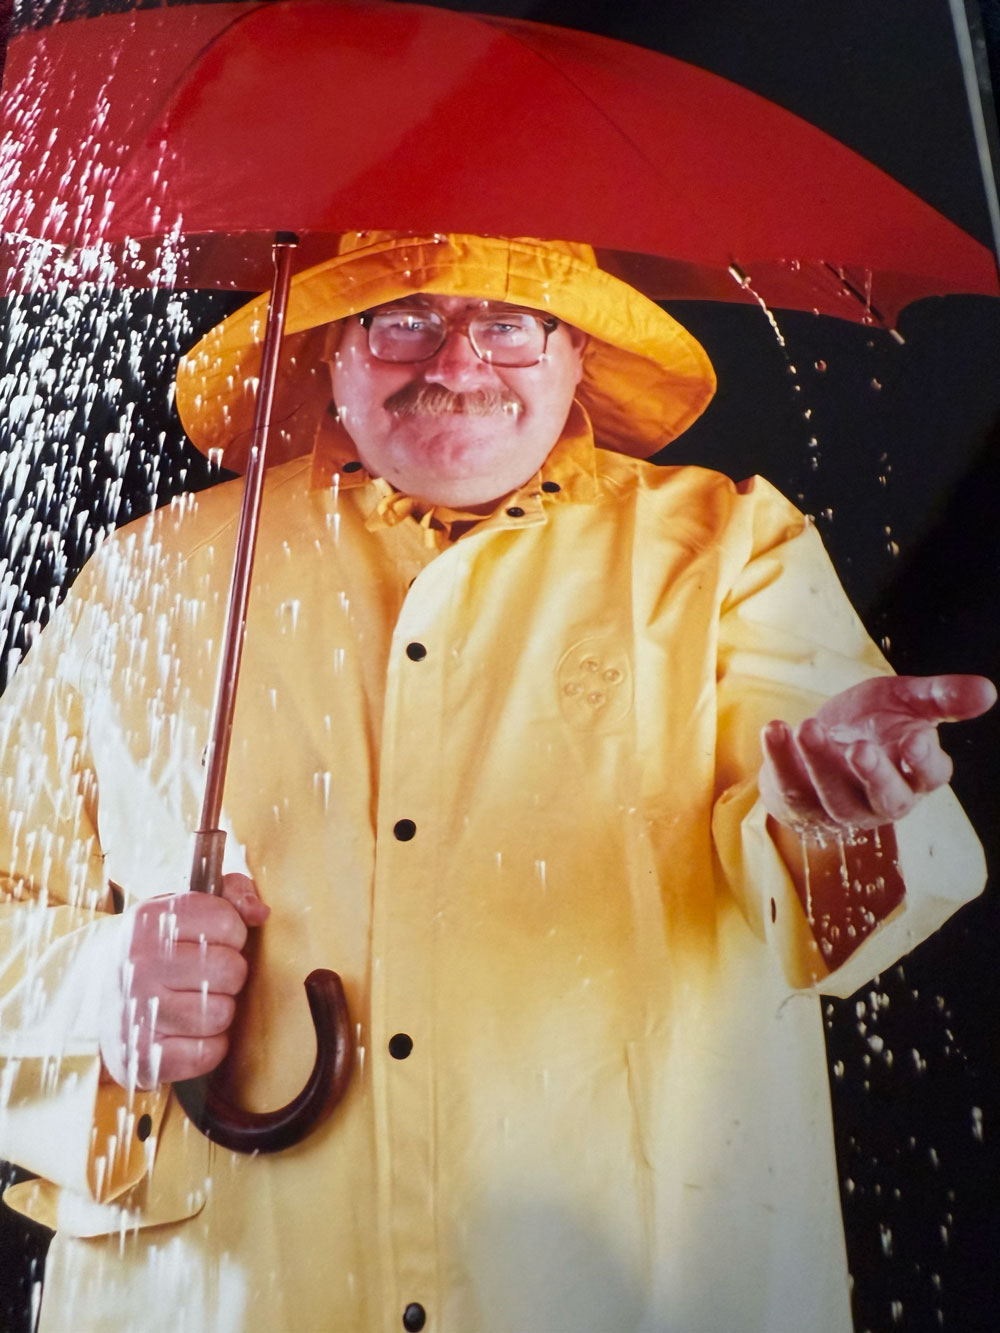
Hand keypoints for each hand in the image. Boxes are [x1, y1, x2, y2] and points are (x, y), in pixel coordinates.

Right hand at [99, 874, 268, 1089]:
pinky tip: (188, 1034)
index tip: (212, 941)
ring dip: (219, 1011)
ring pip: (221, 1014)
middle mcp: (137, 963)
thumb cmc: (159, 948)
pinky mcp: (140, 1057)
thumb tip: (259, 913)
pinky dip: (207, 1047)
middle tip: (206, 977)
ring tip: (195, 1003)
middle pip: (231, 970)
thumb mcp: (184, 909)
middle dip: (229, 975)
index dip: (232, 934)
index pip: (227, 922)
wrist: (94, 996)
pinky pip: (207, 1053)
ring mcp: (134, 1012)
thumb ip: (231, 893)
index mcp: (149, 920)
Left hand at [759, 674, 995, 834]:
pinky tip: (775, 729)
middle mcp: (882, 798)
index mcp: (916, 774)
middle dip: (874, 776)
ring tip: (808, 726)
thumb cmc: (872, 722)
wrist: (818, 740)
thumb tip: (988, 691)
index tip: (914, 739)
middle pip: (886, 799)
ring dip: (820, 763)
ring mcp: (841, 806)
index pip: (928, 775)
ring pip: (835, 797)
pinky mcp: (802, 804)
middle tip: (859, 748)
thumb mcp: (906, 701)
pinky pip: (791, 787)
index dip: (923, 761)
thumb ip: (941, 697)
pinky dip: (780, 759)